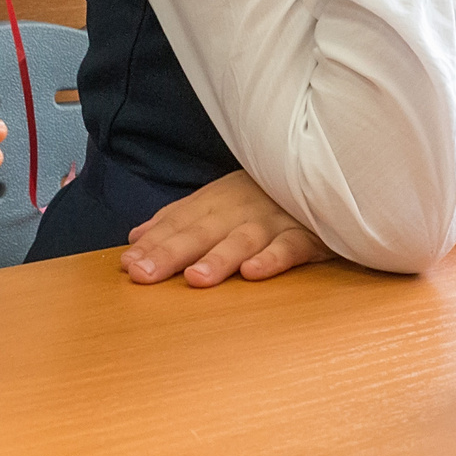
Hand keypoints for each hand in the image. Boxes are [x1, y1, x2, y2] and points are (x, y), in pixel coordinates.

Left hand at [121, 169, 333, 287]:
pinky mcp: (308, 233)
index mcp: (217, 201)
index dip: (154, 243)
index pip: (179, 222)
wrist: (327, 175)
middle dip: (171, 253)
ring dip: (219, 258)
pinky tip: (253, 273)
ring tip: (195, 280)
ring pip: (243, 239)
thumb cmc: (265, 196)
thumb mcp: (219, 201)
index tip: (128, 265)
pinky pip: (290, 247)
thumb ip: (178, 219)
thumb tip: (135, 238)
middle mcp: (241, 209)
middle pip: (202, 231)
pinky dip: (272, 258)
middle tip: (143, 274)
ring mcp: (274, 221)